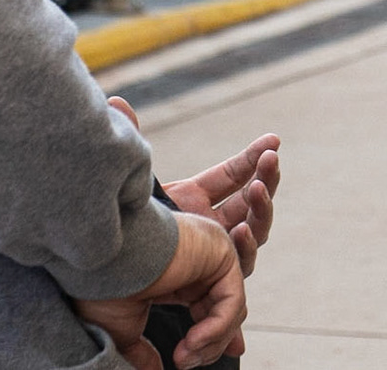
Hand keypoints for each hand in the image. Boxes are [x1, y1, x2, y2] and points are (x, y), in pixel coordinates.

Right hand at [74, 212, 244, 369]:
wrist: (99, 265)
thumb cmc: (103, 288)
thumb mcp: (123, 329)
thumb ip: (141, 351)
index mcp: (180, 271)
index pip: (211, 305)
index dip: (214, 335)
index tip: (199, 358)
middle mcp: (198, 259)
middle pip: (225, 309)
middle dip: (211, 345)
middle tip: (184, 363)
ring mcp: (210, 252)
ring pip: (232, 308)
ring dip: (211, 342)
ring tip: (183, 358)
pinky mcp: (220, 251)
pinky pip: (233, 300)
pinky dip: (218, 328)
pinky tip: (193, 342)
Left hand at [107, 97, 278, 276]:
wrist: (114, 285)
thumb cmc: (127, 230)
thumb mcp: (132, 185)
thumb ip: (130, 144)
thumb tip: (118, 102)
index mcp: (197, 198)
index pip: (233, 175)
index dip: (253, 156)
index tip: (273, 140)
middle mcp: (214, 224)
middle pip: (252, 200)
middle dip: (265, 177)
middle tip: (270, 160)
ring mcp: (218, 253)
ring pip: (255, 229)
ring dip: (262, 209)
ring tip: (258, 191)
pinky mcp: (217, 279)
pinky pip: (241, 265)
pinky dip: (246, 248)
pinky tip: (242, 233)